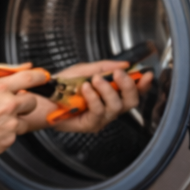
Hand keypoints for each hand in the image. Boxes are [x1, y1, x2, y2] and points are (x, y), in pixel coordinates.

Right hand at [0, 68, 47, 162]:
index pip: (29, 78)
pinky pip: (13, 135)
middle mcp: (7, 105)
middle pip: (32, 101)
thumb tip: (11, 76)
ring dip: (14, 121)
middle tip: (12, 106)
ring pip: (23, 121)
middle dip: (24, 103)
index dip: (38, 76)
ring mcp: (10, 124)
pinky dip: (4, 134)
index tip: (41, 77)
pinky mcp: (8, 140)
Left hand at [27, 61, 147, 134]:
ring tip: (95, 80)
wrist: (43, 98)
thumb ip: (105, 67)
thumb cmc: (62, 86)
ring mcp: (101, 118)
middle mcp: (109, 107)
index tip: (146, 75)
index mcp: (111, 94)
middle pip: (131, 101)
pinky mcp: (90, 125)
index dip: (143, 85)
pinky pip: (98, 111)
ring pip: (116, 107)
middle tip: (118, 74)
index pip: (134, 91)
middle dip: (128, 86)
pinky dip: (94, 98)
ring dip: (108, 90)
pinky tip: (86, 89)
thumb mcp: (85, 70)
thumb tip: (125, 64)